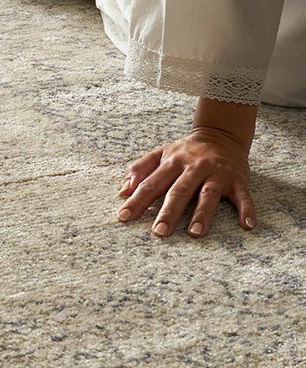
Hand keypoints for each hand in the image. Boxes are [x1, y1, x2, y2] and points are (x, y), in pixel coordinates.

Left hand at [117, 126, 255, 237]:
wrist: (222, 134)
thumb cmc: (185, 152)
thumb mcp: (160, 155)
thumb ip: (139, 170)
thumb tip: (122, 191)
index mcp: (172, 163)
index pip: (151, 184)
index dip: (136, 200)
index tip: (123, 217)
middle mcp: (194, 168)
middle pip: (179, 191)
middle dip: (168, 212)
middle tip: (159, 232)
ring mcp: (217, 174)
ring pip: (208, 195)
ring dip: (202, 214)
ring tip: (194, 233)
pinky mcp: (238, 179)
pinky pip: (243, 196)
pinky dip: (246, 210)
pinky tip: (247, 225)